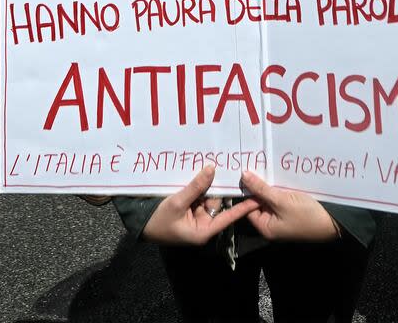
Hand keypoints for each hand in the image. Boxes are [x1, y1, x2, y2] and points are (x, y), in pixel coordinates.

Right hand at [142, 165, 258, 245]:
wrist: (139, 223)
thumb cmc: (159, 219)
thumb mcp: (177, 202)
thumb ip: (196, 187)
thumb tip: (212, 169)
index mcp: (203, 230)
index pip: (228, 217)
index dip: (243, 207)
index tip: (257, 198)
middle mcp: (203, 224)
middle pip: (218, 202)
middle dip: (221, 187)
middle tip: (231, 168)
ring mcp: (196, 215)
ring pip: (208, 196)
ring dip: (208, 184)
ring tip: (213, 166)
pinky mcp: (189, 208)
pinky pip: (199, 194)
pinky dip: (200, 185)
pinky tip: (202, 172)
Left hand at [240, 169, 339, 241]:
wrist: (333, 222)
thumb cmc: (306, 215)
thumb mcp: (281, 200)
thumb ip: (262, 188)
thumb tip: (244, 176)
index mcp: (266, 227)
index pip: (249, 207)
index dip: (248, 190)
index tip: (247, 172)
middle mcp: (272, 224)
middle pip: (260, 201)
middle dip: (260, 185)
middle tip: (259, 166)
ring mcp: (283, 217)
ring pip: (271, 197)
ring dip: (272, 185)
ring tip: (270, 168)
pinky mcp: (292, 210)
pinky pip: (281, 197)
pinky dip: (281, 187)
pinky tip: (282, 175)